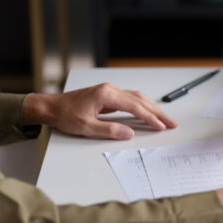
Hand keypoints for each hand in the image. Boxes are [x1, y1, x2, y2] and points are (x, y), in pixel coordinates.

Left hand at [23, 83, 177, 139]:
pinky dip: (143, 106)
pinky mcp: (109, 95)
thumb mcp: (86, 127)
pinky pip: (131, 99)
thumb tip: (129, 133)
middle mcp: (111, 89)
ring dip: (153, 108)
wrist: (50, 107)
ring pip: (138, 98)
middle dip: (158, 112)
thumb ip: (109, 130)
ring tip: (165, 119)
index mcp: (106, 95)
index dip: (150, 117)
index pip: (135, 106)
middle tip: (172, 123)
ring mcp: (110, 91)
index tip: (161, 126)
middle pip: (141, 100)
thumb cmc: (65, 115)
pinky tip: (149, 112)